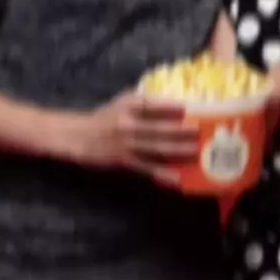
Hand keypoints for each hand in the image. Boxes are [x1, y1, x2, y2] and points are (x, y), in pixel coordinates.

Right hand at [77, 91, 197, 186]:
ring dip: (177, 150)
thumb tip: (173, 103)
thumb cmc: (105, 117)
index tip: (188, 108)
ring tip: (195, 151)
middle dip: (180, 131)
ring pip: (156, 148)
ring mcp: (127, 144)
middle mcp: (128, 123)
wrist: (79, 136)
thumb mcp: (122, 102)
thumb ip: (144, 102)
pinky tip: (176, 178)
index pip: (152, 104)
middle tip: (199, 132)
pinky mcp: (124, 161)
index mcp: (128, 106)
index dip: (170, 107)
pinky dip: (161, 173)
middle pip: (158, 127)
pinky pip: (146, 167)